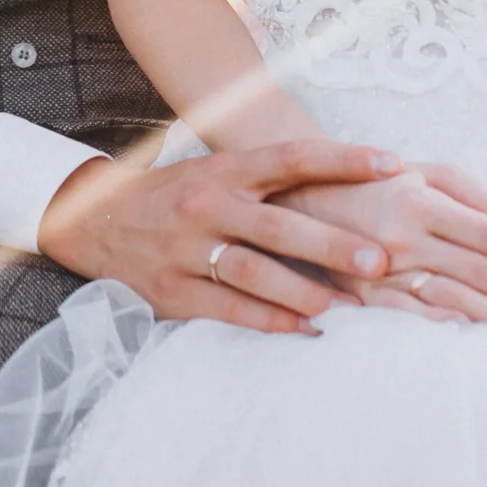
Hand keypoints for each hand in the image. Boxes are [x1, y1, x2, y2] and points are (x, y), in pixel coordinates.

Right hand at [36, 140, 401, 333]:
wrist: (93, 219)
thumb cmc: (177, 195)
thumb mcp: (217, 172)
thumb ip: (271, 180)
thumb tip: (350, 187)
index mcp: (224, 169)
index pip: (291, 158)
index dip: (343, 160)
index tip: (394, 165)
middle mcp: (206, 205)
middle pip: (279, 225)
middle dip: (333, 243)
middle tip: (382, 260)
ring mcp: (186, 250)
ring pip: (254, 273)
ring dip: (305, 291)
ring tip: (348, 307)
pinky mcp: (172, 292)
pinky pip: (229, 309)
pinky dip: (270, 321)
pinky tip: (305, 329)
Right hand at [283, 163, 486, 329]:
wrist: (296, 198)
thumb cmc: (374, 182)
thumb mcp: (426, 172)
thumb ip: (482, 198)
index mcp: (424, 201)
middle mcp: (405, 236)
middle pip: (481, 271)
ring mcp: (382, 270)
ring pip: (454, 298)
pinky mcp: (363, 296)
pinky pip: (409, 315)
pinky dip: (442, 325)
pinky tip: (474, 335)